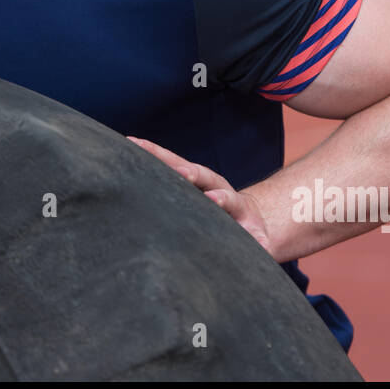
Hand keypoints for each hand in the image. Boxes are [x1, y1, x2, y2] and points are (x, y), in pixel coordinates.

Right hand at [126, 136, 272, 253]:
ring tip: (132, 143)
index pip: (227, 198)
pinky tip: (127, 146)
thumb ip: (256, 241)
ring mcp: (195, 180)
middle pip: (198, 172)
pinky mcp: (180, 179)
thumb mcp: (255, 239)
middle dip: (183, 170)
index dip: (220, 199)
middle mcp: (212, 184)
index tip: (213, 199)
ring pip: (176, 164)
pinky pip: (162, 165)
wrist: (244, 217)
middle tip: (174, 168)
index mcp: (233, 202)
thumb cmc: (248, 233)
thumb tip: (262, 244)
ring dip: (156, 154)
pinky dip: (146, 156)